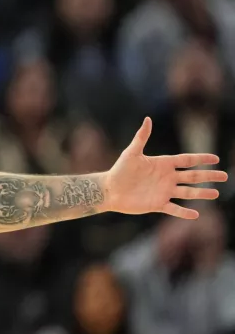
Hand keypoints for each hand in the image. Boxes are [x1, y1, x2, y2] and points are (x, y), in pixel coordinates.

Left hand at [107, 117, 227, 218]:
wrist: (109, 189)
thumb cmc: (119, 170)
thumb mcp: (132, 152)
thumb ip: (142, 137)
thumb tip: (147, 119)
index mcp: (163, 164)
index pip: (186, 160)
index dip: (201, 159)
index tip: (216, 158)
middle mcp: (167, 178)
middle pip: (192, 176)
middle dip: (208, 176)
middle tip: (224, 176)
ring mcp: (164, 191)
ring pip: (187, 192)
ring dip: (201, 193)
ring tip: (215, 193)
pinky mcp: (157, 204)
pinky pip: (174, 209)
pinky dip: (184, 212)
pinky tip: (196, 214)